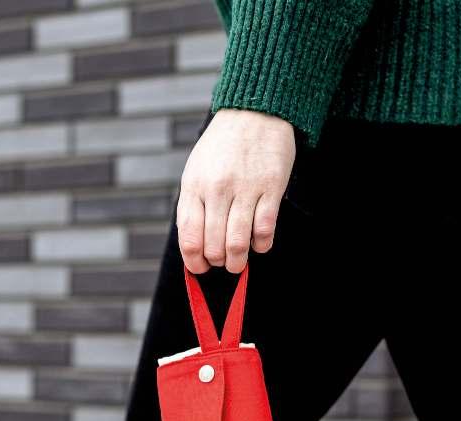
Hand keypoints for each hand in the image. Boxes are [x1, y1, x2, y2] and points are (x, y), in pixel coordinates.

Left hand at [176, 108, 296, 273]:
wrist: (255, 111)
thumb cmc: (223, 147)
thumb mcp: (197, 170)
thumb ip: (194, 205)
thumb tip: (194, 246)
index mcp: (195, 186)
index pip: (190, 238)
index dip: (194, 262)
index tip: (201, 267)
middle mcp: (217, 189)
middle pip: (214, 246)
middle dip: (219, 262)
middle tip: (224, 261)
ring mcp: (245, 189)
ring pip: (238, 244)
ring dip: (238, 262)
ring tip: (239, 263)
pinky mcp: (271, 188)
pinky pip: (264, 230)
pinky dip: (261, 245)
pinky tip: (259, 243)